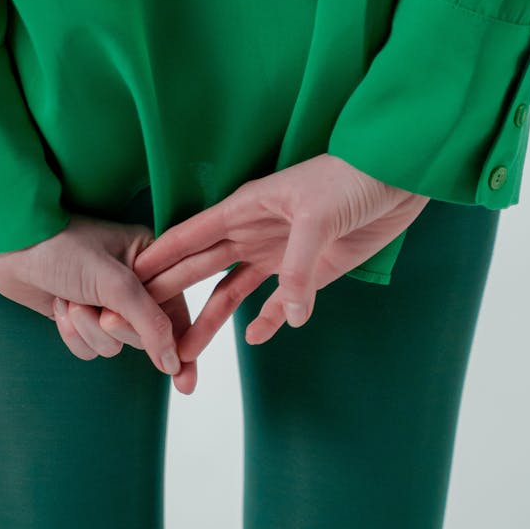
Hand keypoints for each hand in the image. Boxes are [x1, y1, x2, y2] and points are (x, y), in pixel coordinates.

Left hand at [0, 213, 197, 393]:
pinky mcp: (79, 315)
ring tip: (70, 300)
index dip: (181, 347)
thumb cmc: (62, 247)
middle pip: (145, 335)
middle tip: (102, 310)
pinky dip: (72, 334)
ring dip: (88, 329)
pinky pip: (89, 348)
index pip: (177, 311)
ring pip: (113, 345)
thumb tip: (172, 362)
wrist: (7, 243)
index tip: (185, 382)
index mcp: (153, 259)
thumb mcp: (115, 283)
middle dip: (117, 327)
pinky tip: (58, 306)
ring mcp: (104, 301)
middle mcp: (134, 282)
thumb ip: (150, 323)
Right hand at [102, 154, 428, 360]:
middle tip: (140, 322)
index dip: (161, 256)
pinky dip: (269, 319)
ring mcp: (281, 253)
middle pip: (203, 268)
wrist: (399, 177)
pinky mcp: (311, 270)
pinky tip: (252, 338)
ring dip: (213, 320)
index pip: (192, 235)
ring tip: (188, 351)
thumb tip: (286, 315)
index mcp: (246, 208)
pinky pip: (281, 301)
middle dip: (173, 294)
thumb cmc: (353, 178)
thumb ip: (296, 265)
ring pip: (234, 292)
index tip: (130, 279)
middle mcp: (255, 232)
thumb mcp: (318, 215)